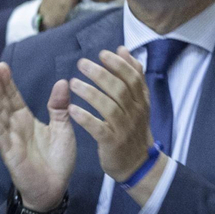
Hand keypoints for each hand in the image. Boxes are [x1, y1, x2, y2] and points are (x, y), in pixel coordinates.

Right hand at [0, 61, 74, 213]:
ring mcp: (10, 138)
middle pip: (3, 101)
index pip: (14, 97)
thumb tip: (62, 81)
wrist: (55, 188)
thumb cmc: (58, 159)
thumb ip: (59, 106)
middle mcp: (15, 126)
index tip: (1, 65)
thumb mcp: (63, 128)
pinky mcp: (9, 152)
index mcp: (27, 120)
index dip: (7, 82)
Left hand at [68, 47, 156, 182]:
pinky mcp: (112, 143)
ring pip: (109, 107)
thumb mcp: (138, 101)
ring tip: (73, 83)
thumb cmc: (133, 128)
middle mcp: (135, 112)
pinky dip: (86, 118)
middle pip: (120, 89)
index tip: (102, 53)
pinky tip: (73, 110)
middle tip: (82, 64)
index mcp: (141, 100)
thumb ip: (132, 75)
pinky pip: (99, 128)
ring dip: (90, 93)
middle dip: (101, 74)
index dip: (118, 64)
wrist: (137, 163)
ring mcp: (124, 128)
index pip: (133, 78)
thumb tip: (123, 50)